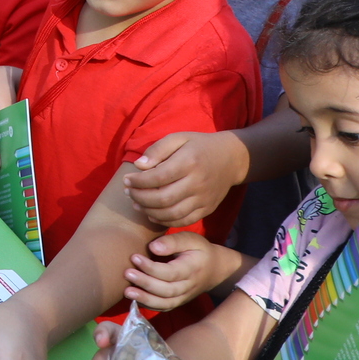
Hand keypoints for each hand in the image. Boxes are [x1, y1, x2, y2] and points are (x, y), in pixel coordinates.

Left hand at [123, 231, 242, 312]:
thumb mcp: (191, 239)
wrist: (215, 269)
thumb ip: (173, 241)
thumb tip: (152, 247)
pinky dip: (149, 305)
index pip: (171, 272)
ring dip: (145, 298)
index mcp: (192, 268)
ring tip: (126, 291)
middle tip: (126, 273)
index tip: (134, 257)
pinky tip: (134, 298)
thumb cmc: (199, 250)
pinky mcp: (178, 301)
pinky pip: (164, 307)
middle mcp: (189, 286)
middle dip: (145, 283)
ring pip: (165, 303)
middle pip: (166, 290)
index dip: (151, 268)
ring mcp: (184, 296)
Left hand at [125, 131, 248, 228]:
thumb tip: (139, 165)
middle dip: (140, 198)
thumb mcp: (179, 138)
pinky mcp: (207, 209)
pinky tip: (152, 215)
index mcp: (189, 162)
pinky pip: (183, 221)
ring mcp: (203, 199)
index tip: (126, 180)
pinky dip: (165, 221)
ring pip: (172, 214)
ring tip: (136, 204)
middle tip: (128, 193)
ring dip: (149, 212)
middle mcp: (198, 183)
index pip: (158, 177)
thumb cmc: (199, 145)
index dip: (138, 181)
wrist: (232, 158)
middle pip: (163, 198)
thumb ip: (158, 149)